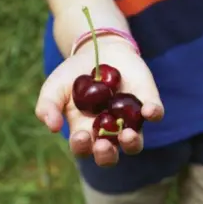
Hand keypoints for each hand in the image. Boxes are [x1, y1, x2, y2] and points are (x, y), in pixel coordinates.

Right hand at [35, 35, 163, 165]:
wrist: (98, 49)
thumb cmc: (73, 73)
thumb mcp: (55, 87)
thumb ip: (48, 106)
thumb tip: (52, 127)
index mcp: (85, 131)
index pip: (84, 148)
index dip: (82, 147)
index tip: (81, 135)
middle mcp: (109, 131)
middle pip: (110, 155)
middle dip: (106, 155)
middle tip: (104, 145)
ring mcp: (129, 119)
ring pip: (135, 143)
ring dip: (132, 143)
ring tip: (127, 134)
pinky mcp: (147, 103)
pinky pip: (155, 114)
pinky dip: (153, 113)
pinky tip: (149, 110)